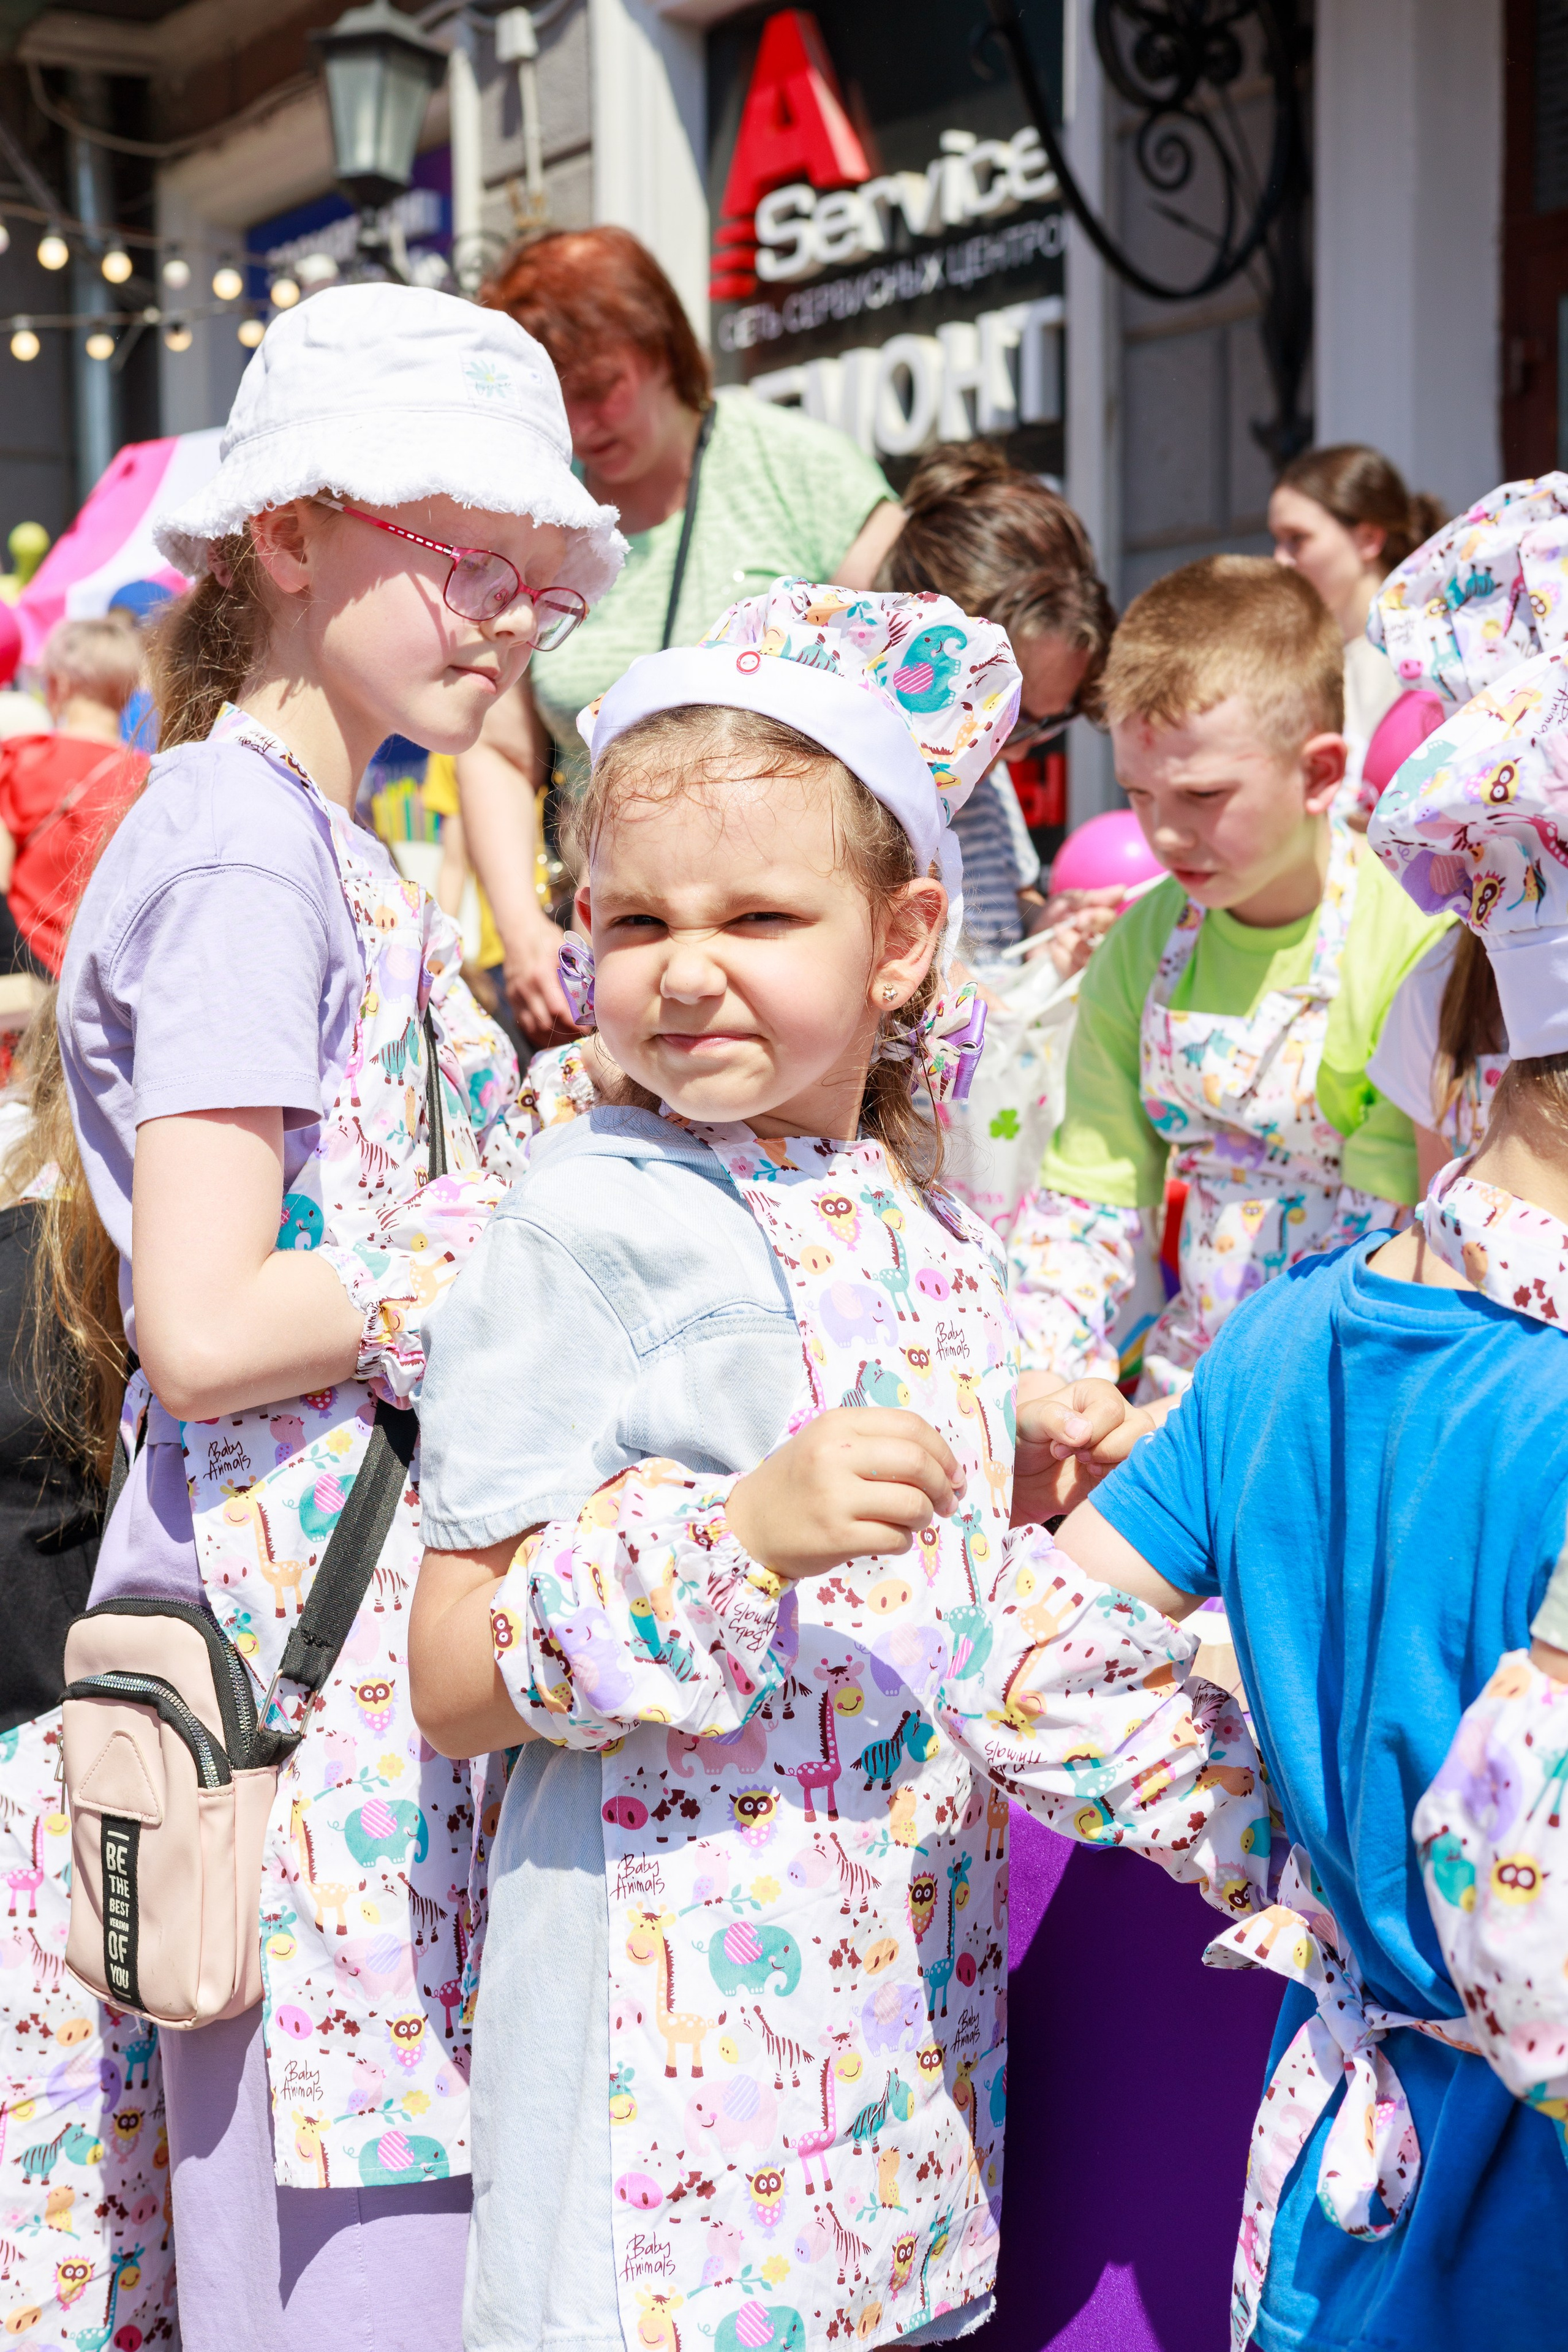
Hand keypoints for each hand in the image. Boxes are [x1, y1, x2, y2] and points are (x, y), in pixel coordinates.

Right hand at [504, 909, 580, 1043]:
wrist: (517, 930)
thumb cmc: (546, 938)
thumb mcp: (564, 948)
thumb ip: (579, 969)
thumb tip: (598, 989)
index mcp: (541, 974)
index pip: (558, 1009)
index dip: (574, 1023)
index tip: (587, 1028)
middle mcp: (526, 988)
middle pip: (546, 1023)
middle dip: (566, 1033)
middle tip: (581, 1034)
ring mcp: (516, 995)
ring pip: (534, 1028)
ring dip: (553, 1036)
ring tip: (570, 1036)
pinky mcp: (511, 999)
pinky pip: (525, 1025)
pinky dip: (539, 1033)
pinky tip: (553, 1033)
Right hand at [727, 1408, 963, 1582]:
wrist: (749, 1524)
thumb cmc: (799, 1482)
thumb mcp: (828, 1443)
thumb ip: (877, 1443)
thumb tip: (944, 1465)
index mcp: (838, 1423)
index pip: (911, 1426)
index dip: (944, 1451)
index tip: (953, 1473)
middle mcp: (835, 1454)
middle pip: (918, 1462)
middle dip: (944, 1485)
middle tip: (946, 1502)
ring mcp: (834, 1495)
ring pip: (912, 1503)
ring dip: (924, 1516)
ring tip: (914, 1521)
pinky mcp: (836, 1535)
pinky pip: (895, 1537)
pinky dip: (904, 1540)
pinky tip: (890, 1537)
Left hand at [1012, 1374, 1156, 1524]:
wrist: (1022, 1480)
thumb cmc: (1021, 1440)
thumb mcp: (1026, 1422)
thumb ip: (1051, 1418)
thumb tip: (1083, 1432)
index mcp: (1094, 1393)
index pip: (1111, 1409)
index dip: (1089, 1431)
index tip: (1059, 1447)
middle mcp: (1116, 1414)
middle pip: (1139, 1427)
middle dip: (1105, 1449)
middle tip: (1077, 1458)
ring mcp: (1123, 1443)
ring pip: (1145, 1451)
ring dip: (1114, 1464)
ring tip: (1085, 1467)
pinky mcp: (1123, 1470)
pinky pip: (1139, 1475)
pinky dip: (1118, 1481)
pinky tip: (1093, 1479)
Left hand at [1020, 886, 1123, 978]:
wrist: (1033, 928)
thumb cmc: (1058, 912)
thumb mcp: (1071, 900)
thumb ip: (1094, 898)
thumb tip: (1122, 890)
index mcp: (1107, 925)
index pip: (1113, 924)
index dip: (1098, 920)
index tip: (1079, 917)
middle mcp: (1103, 945)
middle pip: (1106, 948)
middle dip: (1081, 939)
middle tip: (1062, 928)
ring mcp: (1090, 963)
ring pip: (1089, 962)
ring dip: (1069, 945)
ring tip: (1056, 932)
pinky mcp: (1075, 976)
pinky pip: (1073, 973)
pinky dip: (1061, 957)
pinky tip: (1054, 948)